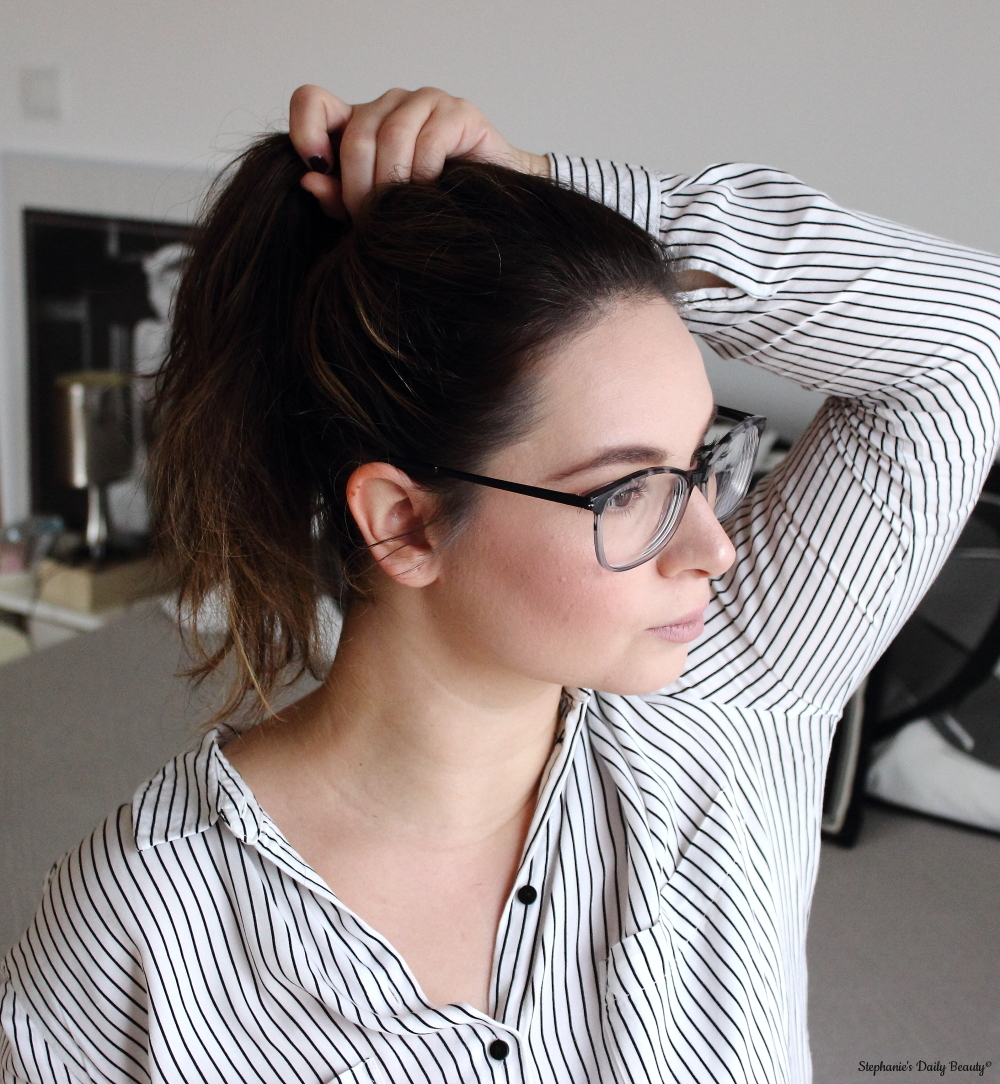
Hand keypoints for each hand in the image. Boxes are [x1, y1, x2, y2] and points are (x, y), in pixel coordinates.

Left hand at [289, 85, 548, 218]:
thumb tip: (309, 182)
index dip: (305, 129)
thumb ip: (339, 197)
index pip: (313, 101)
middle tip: (369, 221)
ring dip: (391, 183)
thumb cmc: (428, 210)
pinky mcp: (458, 112)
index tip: (317, 167)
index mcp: (360, 122)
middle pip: (356, 133)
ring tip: (400, 213)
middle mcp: (389, 104)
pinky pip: (429, 141)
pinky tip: (431, 194)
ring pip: (390, 136)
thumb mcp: (374, 210)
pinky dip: (424, 175)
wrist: (489, 210)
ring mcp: (424, 102)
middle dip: (359, 185)